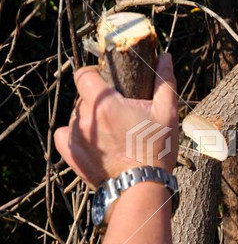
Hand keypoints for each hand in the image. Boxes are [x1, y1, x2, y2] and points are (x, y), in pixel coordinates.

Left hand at [54, 53, 178, 188]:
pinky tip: (92, 141)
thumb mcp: (168, 113)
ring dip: (90, 118)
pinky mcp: (71, 154)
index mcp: (105, 104)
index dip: (93, 74)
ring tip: (111, 132)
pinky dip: (74, 134)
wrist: (142, 187)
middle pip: (83, 97)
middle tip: (118, 113)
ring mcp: (75, 138)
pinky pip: (63, 135)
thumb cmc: (157, 149)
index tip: (107, 82)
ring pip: (76, 116)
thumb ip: (164, 82)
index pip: (83, 74)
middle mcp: (84, 119)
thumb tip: (165, 56)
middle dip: (98, 100)